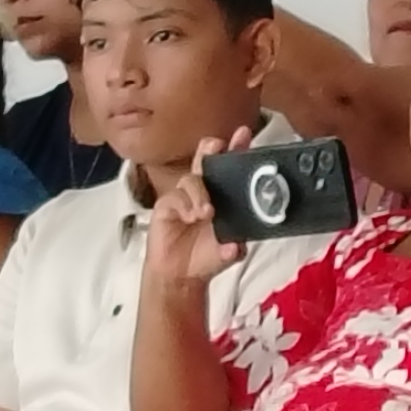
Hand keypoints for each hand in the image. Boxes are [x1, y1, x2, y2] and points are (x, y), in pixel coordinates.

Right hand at [144, 137, 242, 295]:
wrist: (182, 275)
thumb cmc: (206, 255)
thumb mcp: (227, 250)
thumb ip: (234, 245)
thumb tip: (235, 247)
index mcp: (222, 194)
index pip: (230, 167)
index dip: (237, 149)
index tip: (244, 134)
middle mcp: (203, 190)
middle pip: (206, 160)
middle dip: (212, 148)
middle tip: (218, 146)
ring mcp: (184, 195)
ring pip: (192, 180)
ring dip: (200, 194)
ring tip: (207, 213)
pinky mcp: (166, 205)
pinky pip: (175, 198)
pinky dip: (185, 206)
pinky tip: (190, 218)